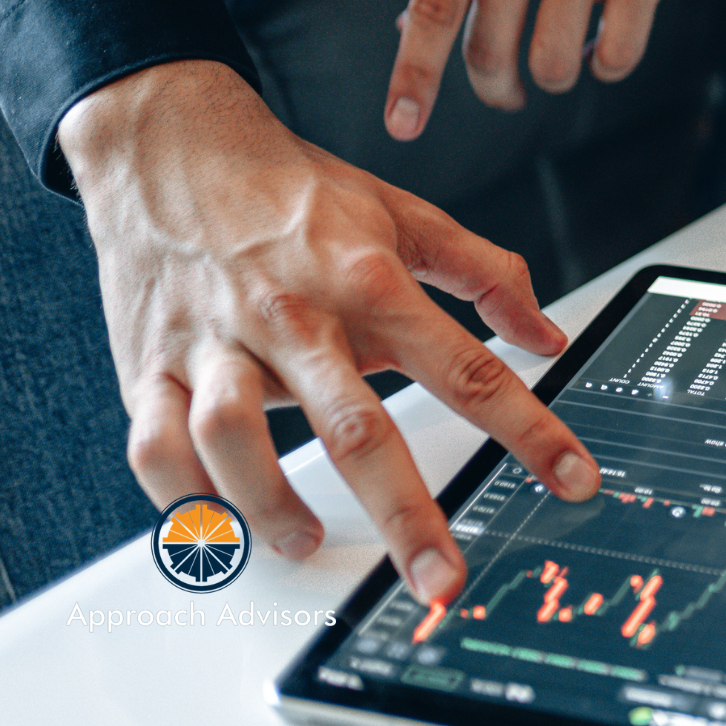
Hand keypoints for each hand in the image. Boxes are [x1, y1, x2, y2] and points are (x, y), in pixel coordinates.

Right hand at [62, 60, 595, 605]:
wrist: (172, 146)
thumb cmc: (293, 189)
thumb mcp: (405, 215)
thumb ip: (486, 274)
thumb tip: (547, 334)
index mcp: (370, 282)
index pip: (466, 368)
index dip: (528, 429)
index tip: (572, 478)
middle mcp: (296, 317)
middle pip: (357, 427)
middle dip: (407, 513)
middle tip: (443, 578)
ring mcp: (218, 343)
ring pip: (234, 438)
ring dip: (271, 505)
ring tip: (308, 543)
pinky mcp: (152, 363)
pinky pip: (155, 444)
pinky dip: (181, 495)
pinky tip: (216, 525)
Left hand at [385, 0, 725, 139]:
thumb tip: (411, 27)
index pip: (434, 9)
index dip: (414, 75)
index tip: (403, 126)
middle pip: (491, 53)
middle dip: (498, 88)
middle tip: (508, 91)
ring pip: (553, 66)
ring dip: (556, 74)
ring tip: (566, 50)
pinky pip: (616, 55)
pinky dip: (608, 63)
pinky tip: (608, 40)